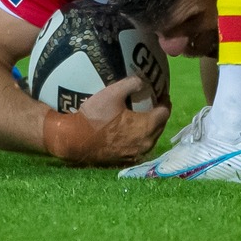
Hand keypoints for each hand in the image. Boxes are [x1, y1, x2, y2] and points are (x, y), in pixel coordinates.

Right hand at [44, 77, 169, 164]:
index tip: (161, 92)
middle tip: (154, 101)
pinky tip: (132, 128)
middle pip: (160, 126)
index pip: (165, 112)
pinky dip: (140, 136)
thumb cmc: (95, 116)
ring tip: (144, 113)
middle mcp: (145, 144)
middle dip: (159, 113)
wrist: (75, 140)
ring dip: (151, 125)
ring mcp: (135, 154)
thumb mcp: (113, 93)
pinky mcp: (125, 159)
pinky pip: (140, 145)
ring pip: (151, 137)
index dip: (165, 100)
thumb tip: (143, 81)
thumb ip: (132, 83)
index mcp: (146, 128)